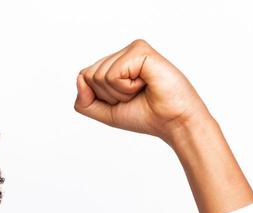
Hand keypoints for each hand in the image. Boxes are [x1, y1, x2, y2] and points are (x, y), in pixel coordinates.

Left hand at [74, 39, 210, 142]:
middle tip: (134, 96)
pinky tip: (145, 84)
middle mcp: (122, 54)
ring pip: (99, 75)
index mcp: (114, 65)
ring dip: (119, 93)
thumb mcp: (106, 113)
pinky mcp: (140, 50)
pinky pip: (113, 74)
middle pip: (89, 76)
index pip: (84, 78)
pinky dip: (126, 88)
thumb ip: (84, 101)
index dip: (99, 97)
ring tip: (140, 90)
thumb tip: (79, 78)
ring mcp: (131, 50)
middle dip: (108, 96)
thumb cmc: (145, 116)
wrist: (172, 121)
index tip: (123, 101)